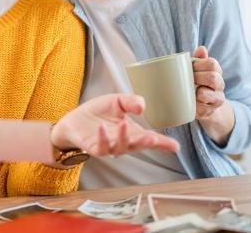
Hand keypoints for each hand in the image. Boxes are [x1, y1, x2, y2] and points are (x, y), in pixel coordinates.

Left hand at [51, 93, 179, 157]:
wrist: (75, 119)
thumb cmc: (99, 113)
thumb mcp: (118, 101)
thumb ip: (131, 101)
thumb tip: (142, 106)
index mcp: (132, 132)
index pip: (150, 139)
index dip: (163, 144)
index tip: (175, 146)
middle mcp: (123, 142)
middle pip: (137, 146)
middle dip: (145, 143)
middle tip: (153, 138)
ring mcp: (109, 147)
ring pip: (120, 148)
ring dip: (124, 138)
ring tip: (125, 124)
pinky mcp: (94, 148)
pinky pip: (101, 148)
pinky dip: (102, 138)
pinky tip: (102, 128)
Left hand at [192, 46, 225, 119]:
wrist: (207, 106)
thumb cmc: (199, 83)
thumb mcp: (199, 70)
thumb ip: (199, 59)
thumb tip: (201, 49)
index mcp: (216, 72)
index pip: (212, 64)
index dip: (199, 64)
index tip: (190, 67)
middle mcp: (219, 85)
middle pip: (213, 78)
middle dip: (198, 77)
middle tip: (189, 79)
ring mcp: (216, 100)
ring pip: (208, 95)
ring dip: (197, 93)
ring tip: (190, 91)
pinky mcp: (208, 112)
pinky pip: (202, 109)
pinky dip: (194, 106)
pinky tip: (190, 103)